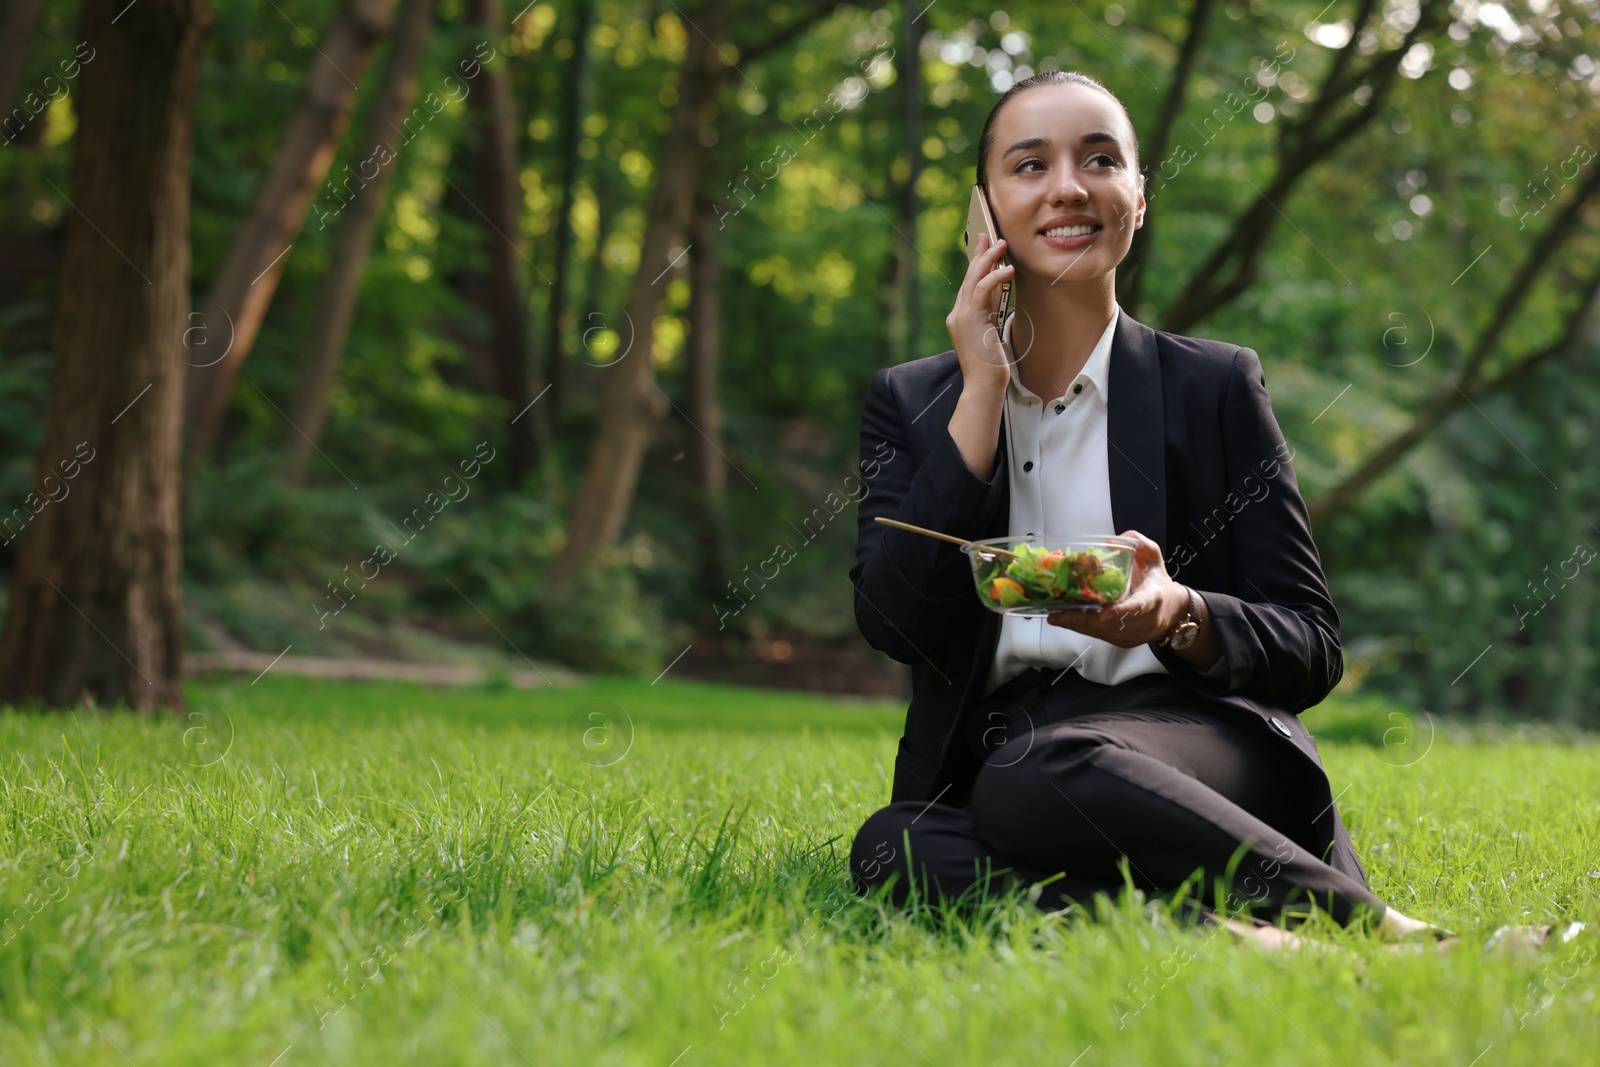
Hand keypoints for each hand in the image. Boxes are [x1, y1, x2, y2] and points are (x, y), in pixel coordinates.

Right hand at [945, 232, 1013, 395]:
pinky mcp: (970, 320)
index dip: (977, 264)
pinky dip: (994, 277)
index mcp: (960, 318)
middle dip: (980, 254)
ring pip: (972, 279)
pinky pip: (981, 291)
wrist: (984, 386)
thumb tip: (1000, 291)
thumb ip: (992, 312)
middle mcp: (957, 315)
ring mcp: (961, 317)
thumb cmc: (991, 366)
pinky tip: (1007, 269)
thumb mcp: (992, 333)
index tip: (984, 247)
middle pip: (968, 277)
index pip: (968, 285)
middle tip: (991, 236)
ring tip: (1001, 245)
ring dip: (988, 260)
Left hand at [1046, 530, 1186, 647]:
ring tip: (1056, 617)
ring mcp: (1135, 634)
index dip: (1120, 611)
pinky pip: (1102, 637)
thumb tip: (1111, 541)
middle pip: (1111, 624)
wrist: (1173, 611)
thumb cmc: (1158, 582)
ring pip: (1103, 633)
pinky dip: (1084, 629)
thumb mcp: (1153, 557)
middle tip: (1057, 614)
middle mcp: (1145, 620)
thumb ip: (1139, 544)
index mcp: (1153, 597)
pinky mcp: (1125, 642)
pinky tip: (1067, 621)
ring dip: (1078, 626)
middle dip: (1083, 620)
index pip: (1137, 607)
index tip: (1102, 613)